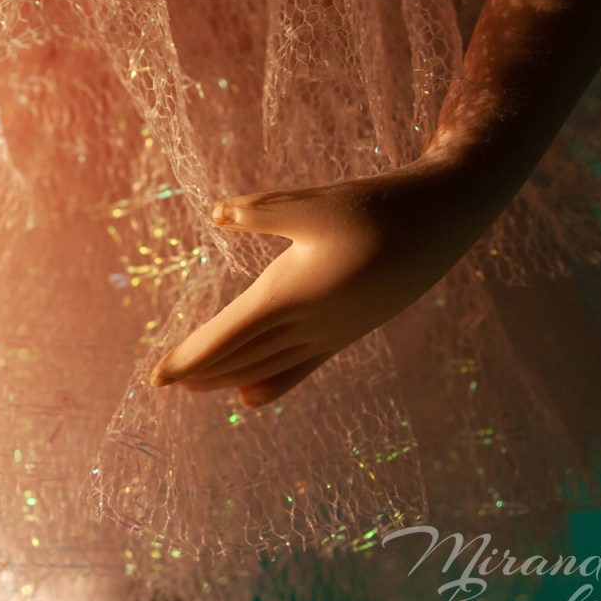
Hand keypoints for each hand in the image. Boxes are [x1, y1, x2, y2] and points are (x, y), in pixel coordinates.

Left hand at [149, 151, 502, 407]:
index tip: (156, 377)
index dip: (190, 357)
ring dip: (226, 376)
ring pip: (265, 365)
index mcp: (291, 294)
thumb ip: (262, 211)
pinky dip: (269, 383)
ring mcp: (329, 333)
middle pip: (240, 356)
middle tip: (159, 383)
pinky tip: (249, 397)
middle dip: (198, 370)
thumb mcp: (315, 203)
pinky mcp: (345, 331)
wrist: (444, 220)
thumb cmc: (379, 205)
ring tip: (192, 387)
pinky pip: (298, 368)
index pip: (227, 336)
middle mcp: (307, 323)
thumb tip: (217, 213)